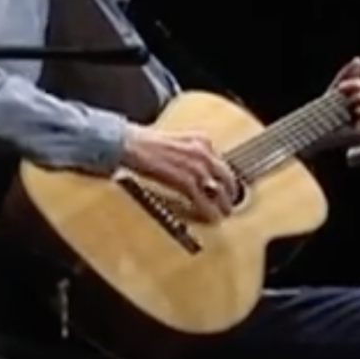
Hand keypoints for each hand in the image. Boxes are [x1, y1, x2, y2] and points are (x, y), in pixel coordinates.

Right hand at [120, 124, 237, 222]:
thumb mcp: (175, 142)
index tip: (225, 187)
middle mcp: (203, 151)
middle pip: (227, 177)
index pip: (222, 162)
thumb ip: (188, 154)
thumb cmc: (143, 144)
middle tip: (228, 204)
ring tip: (222, 214)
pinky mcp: (186, 181)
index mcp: (201, 139)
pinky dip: (209, 212)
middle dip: (230, 193)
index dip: (225, 179)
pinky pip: (204, 202)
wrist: (129, 144)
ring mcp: (196, 166)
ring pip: (219, 191)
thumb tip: (194, 171)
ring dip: (223, 206)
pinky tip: (211, 218)